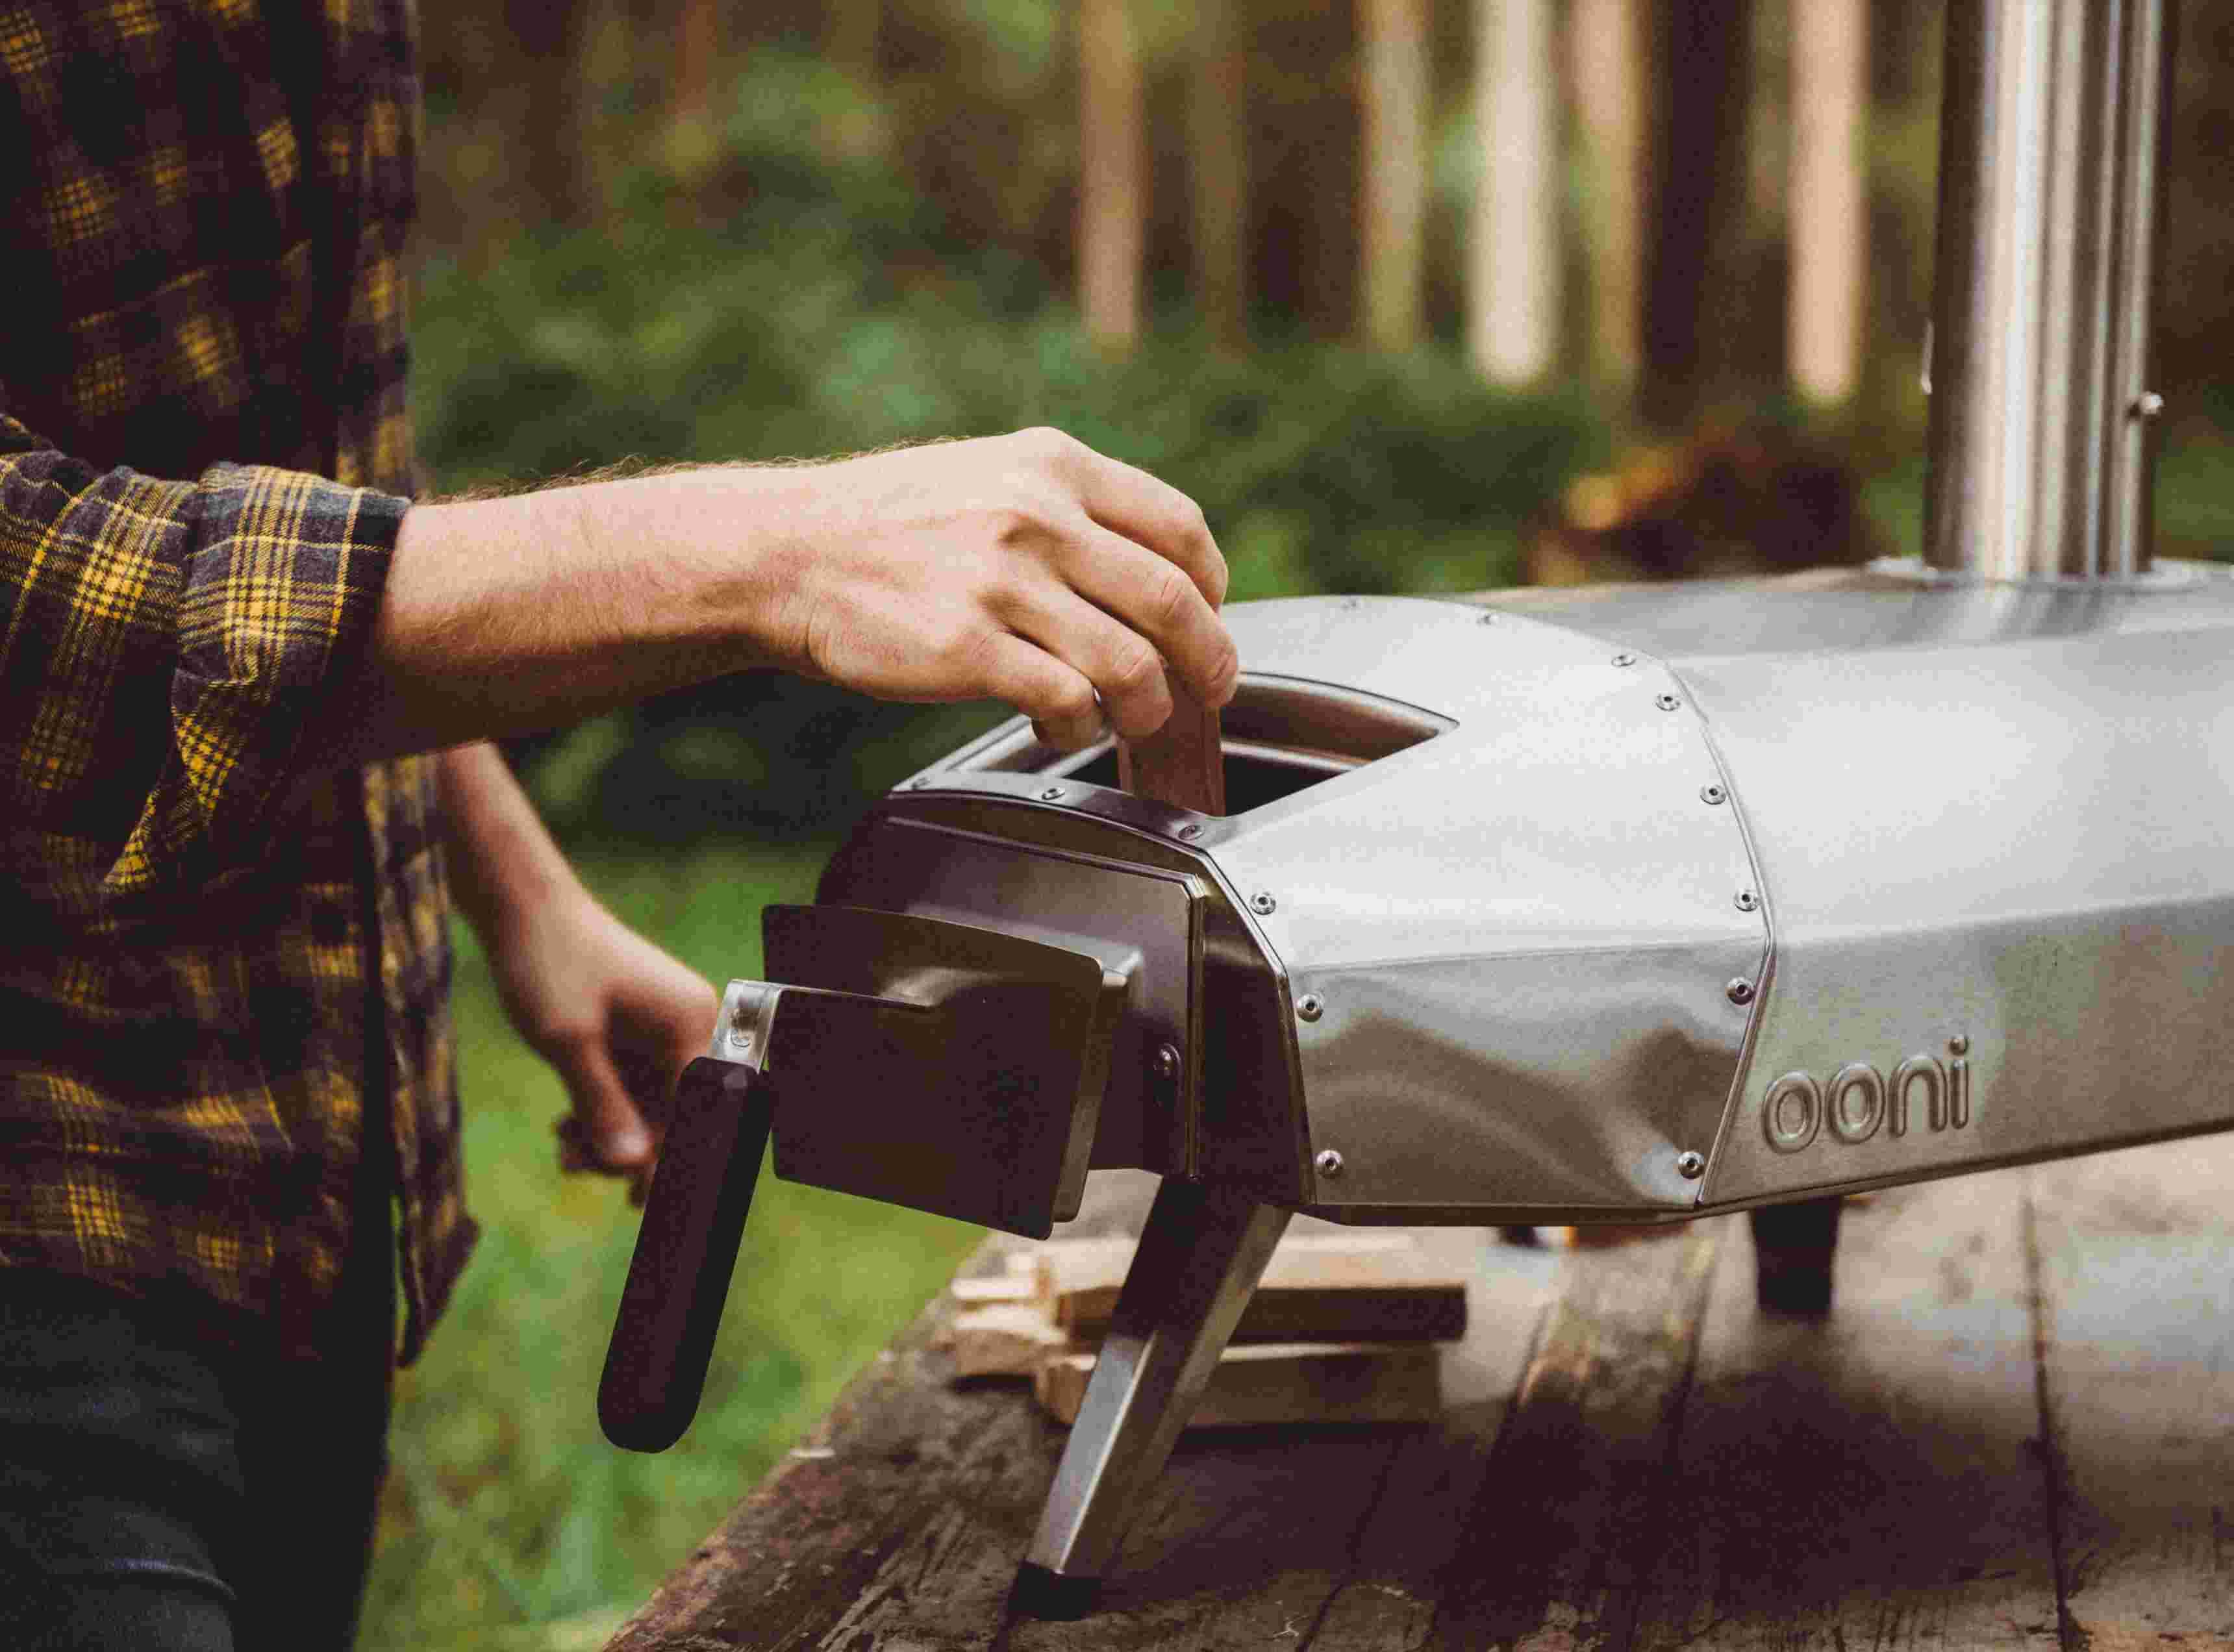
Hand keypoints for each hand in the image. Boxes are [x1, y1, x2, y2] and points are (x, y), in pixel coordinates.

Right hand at [372, 428, 1236, 760]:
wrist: (785, 554)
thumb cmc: (885, 524)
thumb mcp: (985, 475)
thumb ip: (1065, 508)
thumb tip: (1146, 568)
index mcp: (1053, 467)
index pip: (1179, 527)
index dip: (1211, 586)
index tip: (1207, 620)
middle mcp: (1038, 515)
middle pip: (1174, 601)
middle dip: (1208, 662)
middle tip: (1208, 693)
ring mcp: (1003, 582)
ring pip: (1131, 662)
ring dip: (1148, 708)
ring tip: (1131, 723)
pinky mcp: (969, 647)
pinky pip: (1067, 702)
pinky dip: (1082, 728)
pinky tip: (1065, 730)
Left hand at [482, 886, 717, 1194]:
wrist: (522, 908)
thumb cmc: (549, 963)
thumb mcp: (568, 1042)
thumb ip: (603, 1106)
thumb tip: (633, 1167)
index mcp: (689, 1023)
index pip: (697, 1111)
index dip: (669, 1158)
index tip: (637, 1201)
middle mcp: (688, 1026)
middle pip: (676, 1114)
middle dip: (628, 1147)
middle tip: (573, 1166)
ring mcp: (663, 1028)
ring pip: (650, 1105)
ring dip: (609, 1133)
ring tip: (562, 1149)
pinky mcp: (637, 1031)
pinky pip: (631, 1086)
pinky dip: (601, 1110)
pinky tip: (565, 1127)